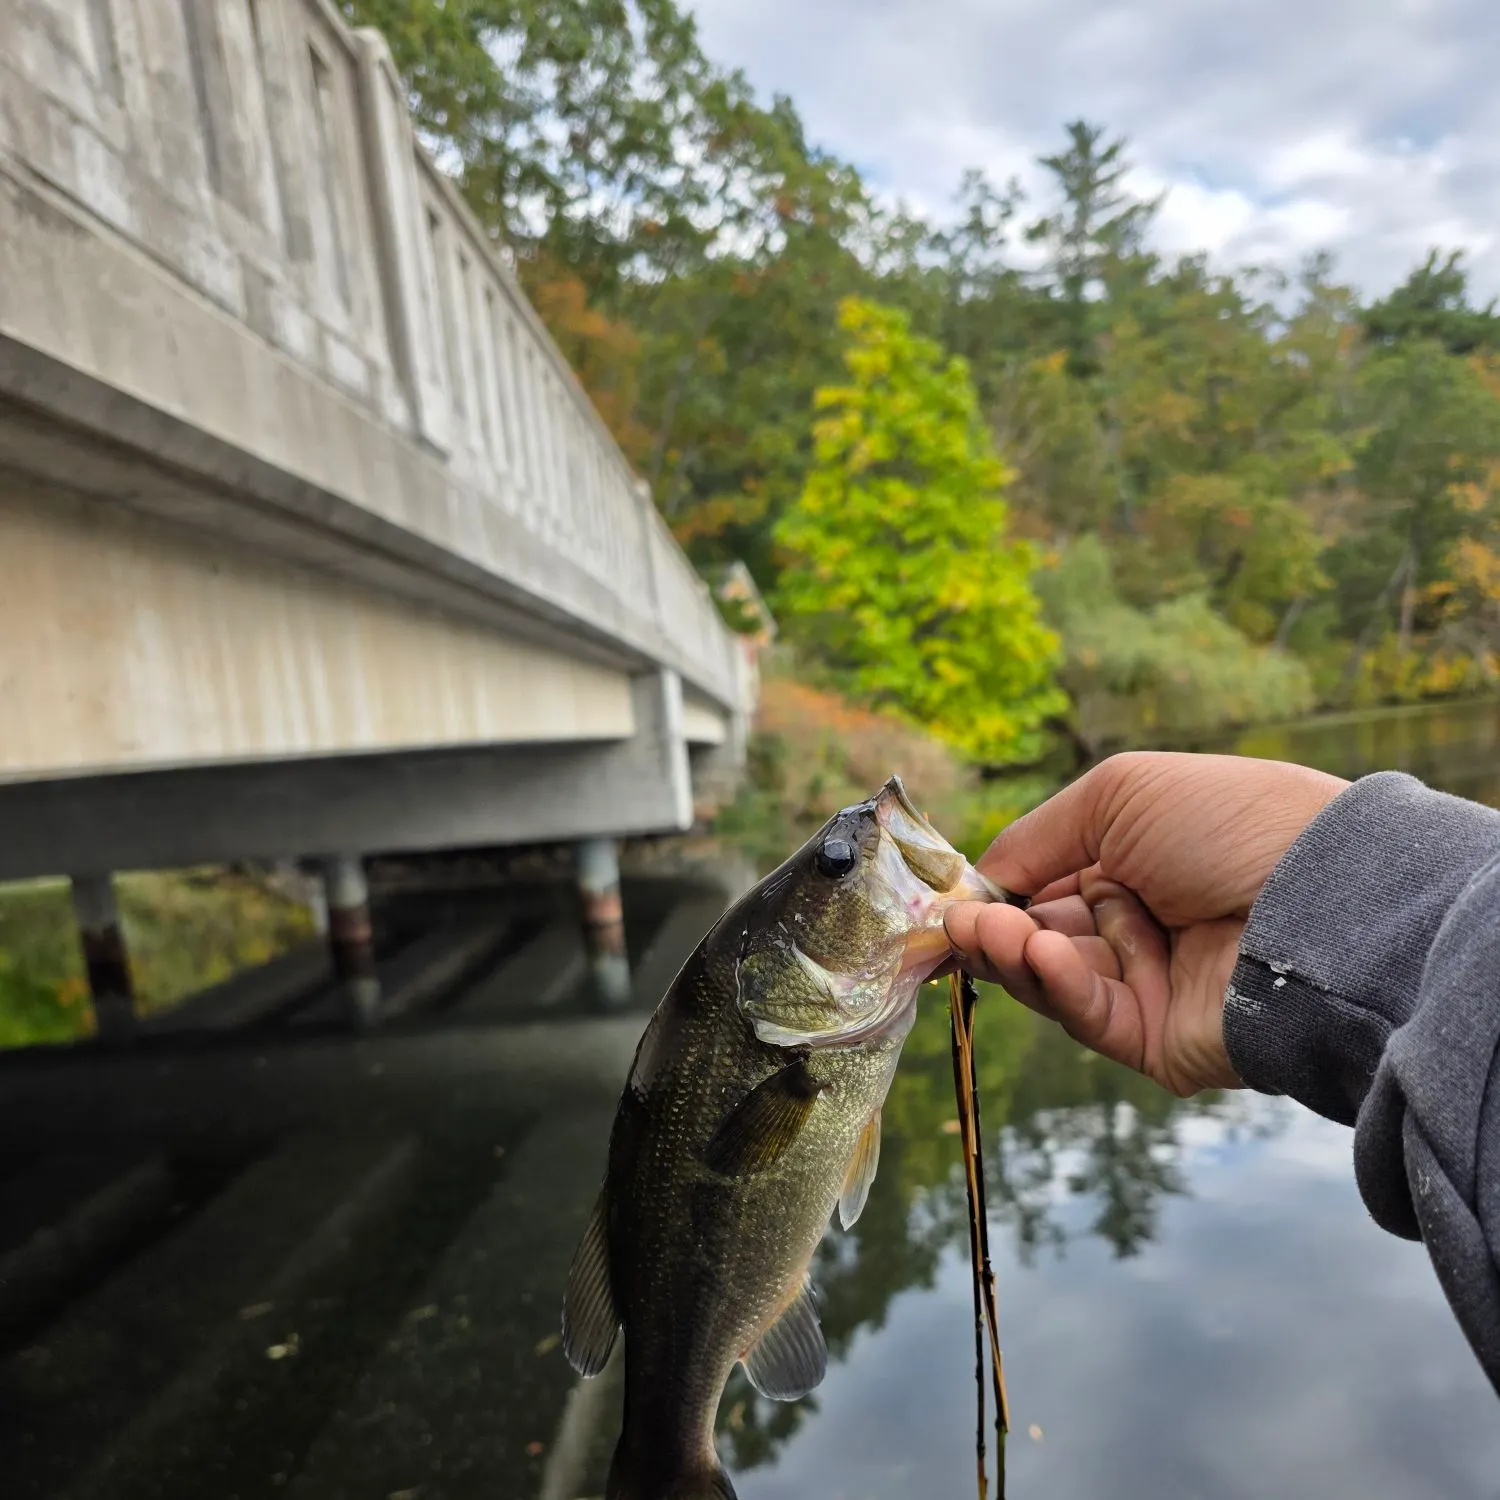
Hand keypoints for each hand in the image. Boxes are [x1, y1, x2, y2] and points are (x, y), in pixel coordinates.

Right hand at [945, 752, 1347, 1095]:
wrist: (1319, 895)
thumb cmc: (1227, 822)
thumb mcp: (1117, 794)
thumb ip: (1034, 838)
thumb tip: (977, 882)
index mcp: (1132, 862)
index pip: (1042, 885)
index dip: (995, 892)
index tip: (951, 896)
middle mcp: (1137, 923)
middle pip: (1037, 937)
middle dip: (993, 927)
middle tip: (960, 920)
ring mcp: (1146, 984)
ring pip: (1051, 980)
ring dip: (1014, 954)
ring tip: (987, 931)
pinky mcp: (1155, 1039)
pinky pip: (1089, 1015)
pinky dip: (1056, 985)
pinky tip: (1042, 954)